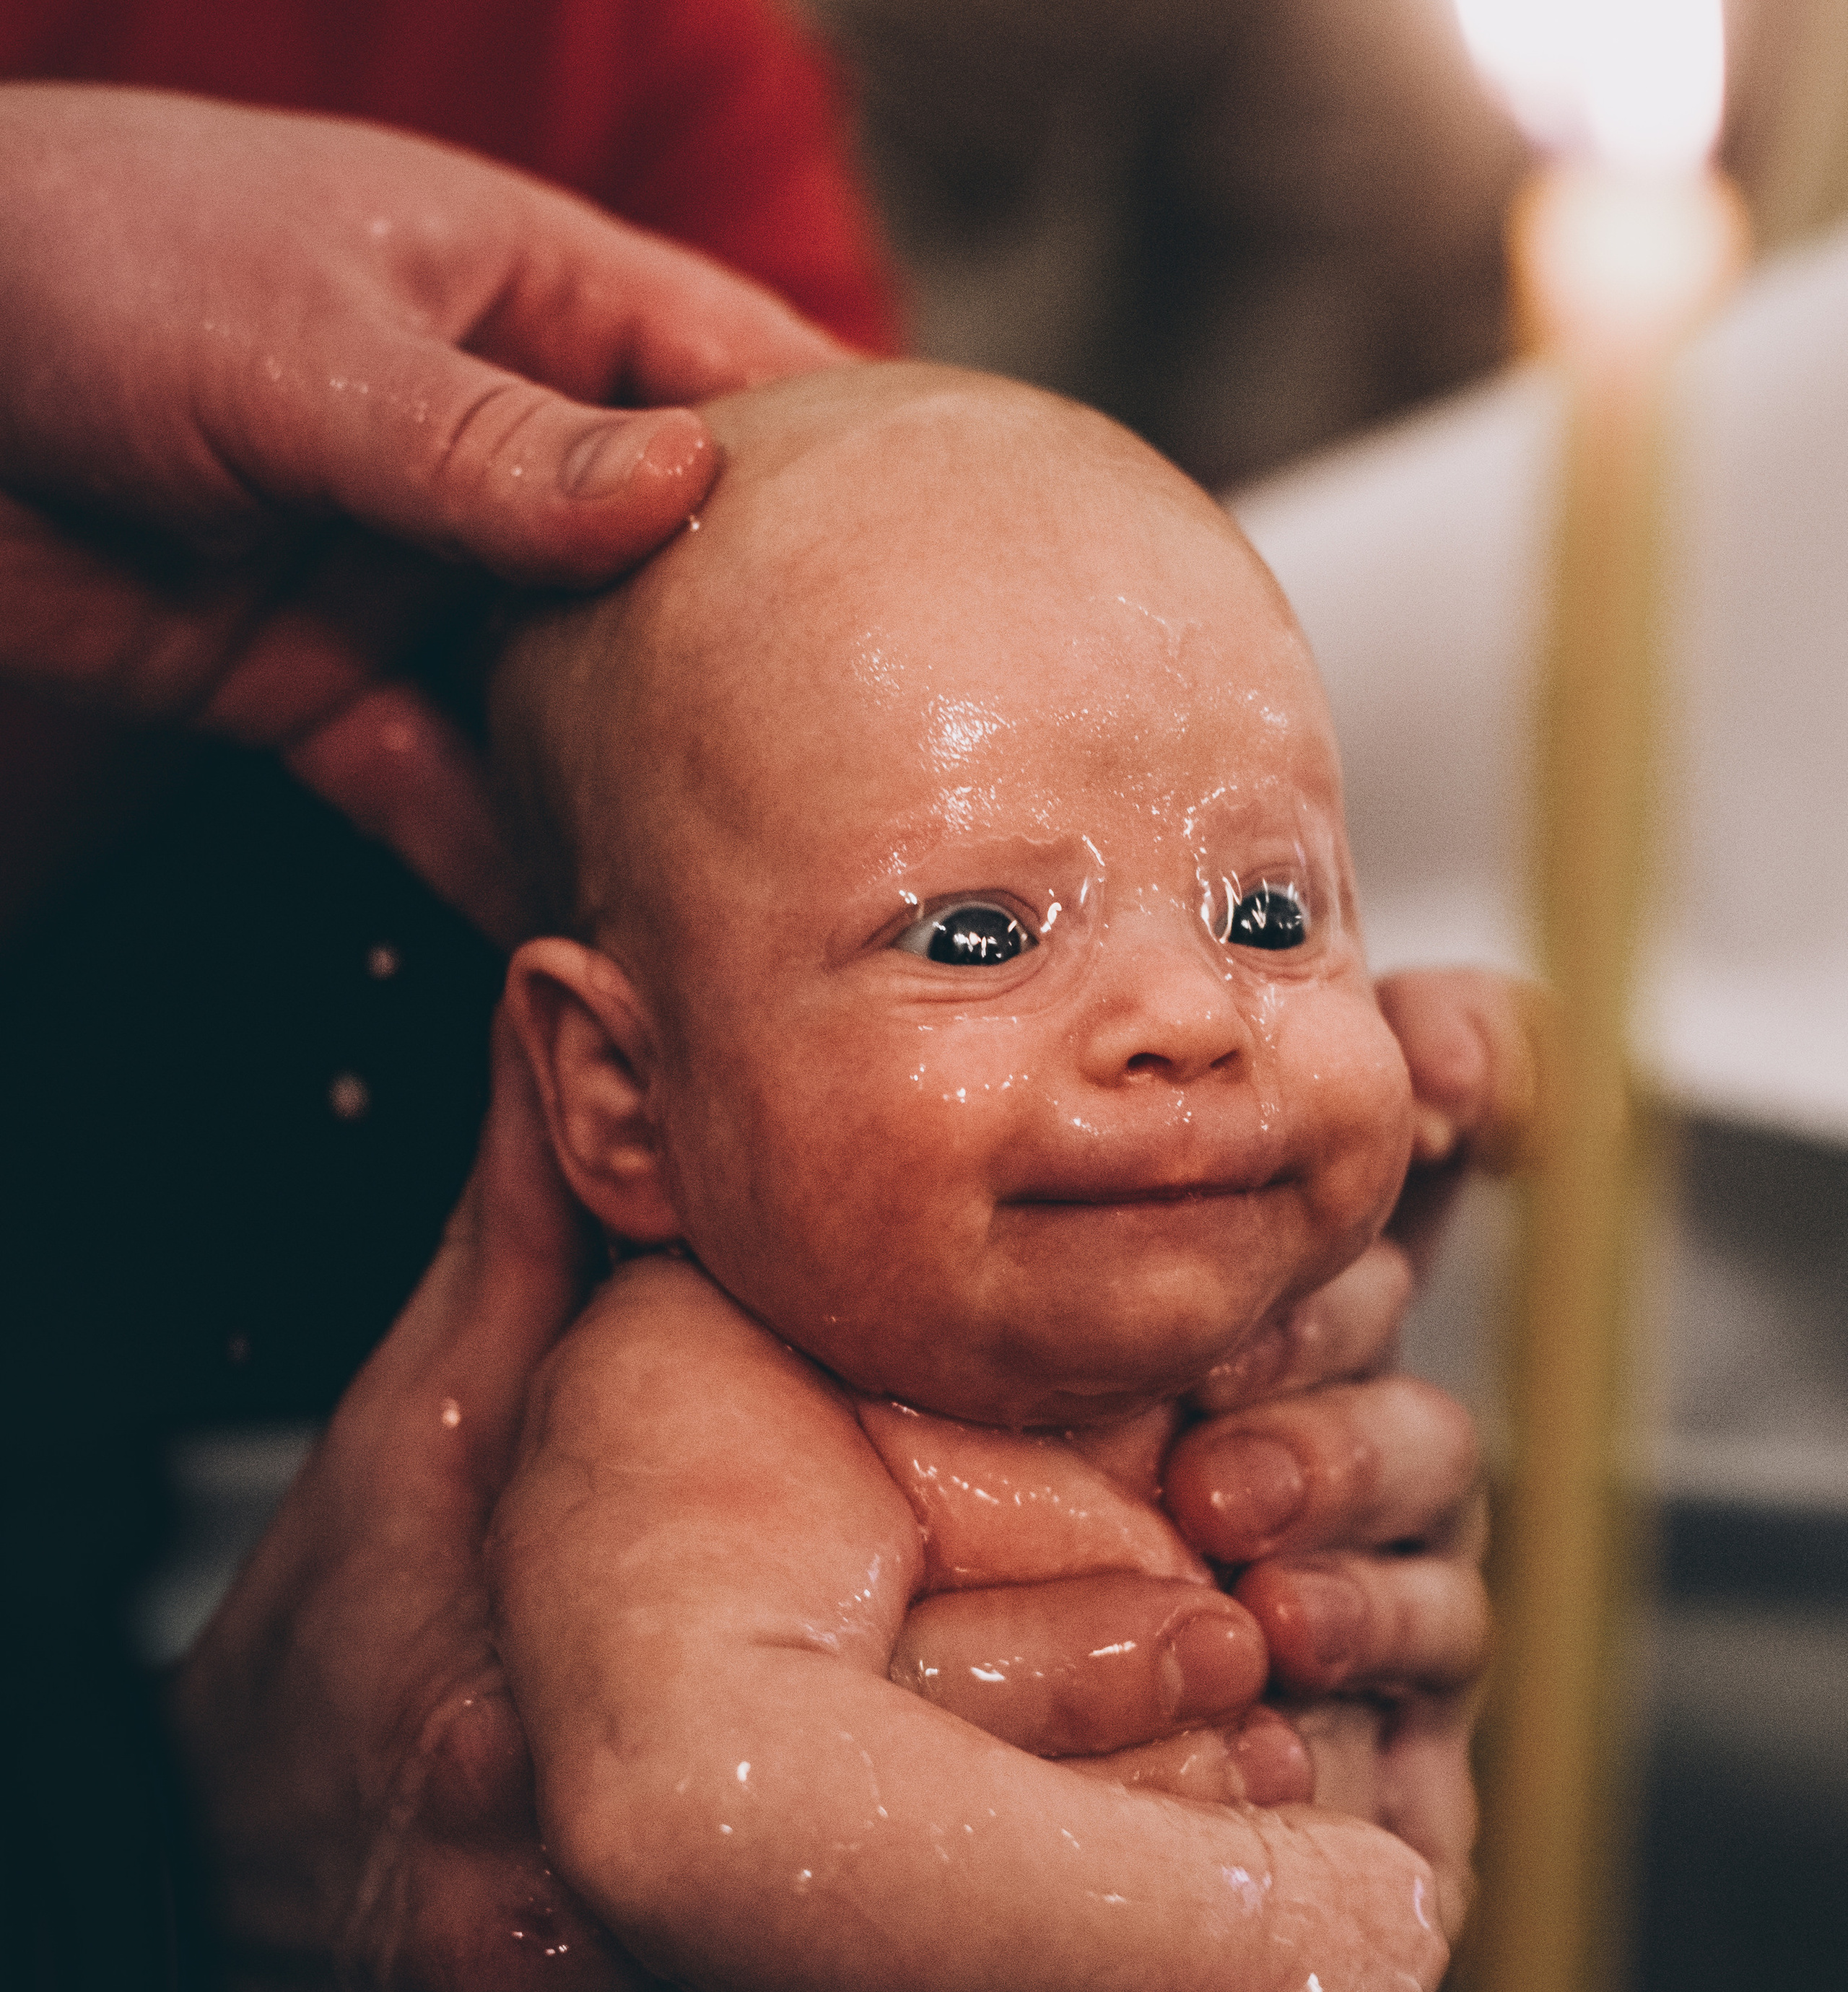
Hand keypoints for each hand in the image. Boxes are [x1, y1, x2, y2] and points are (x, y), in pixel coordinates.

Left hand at [0, 86, 843, 935]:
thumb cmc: (79, 266)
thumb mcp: (305, 340)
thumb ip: (492, 444)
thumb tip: (689, 496)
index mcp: (520, 300)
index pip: (736, 378)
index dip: (858, 470)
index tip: (975, 574)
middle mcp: (491, 449)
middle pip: (677, 573)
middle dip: (772, 673)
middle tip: (889, 788)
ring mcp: (411, 575)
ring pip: (571, 704)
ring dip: (645, 797)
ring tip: (762, 900)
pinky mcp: (318, 685)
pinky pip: (438, 790)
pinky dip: (500, 865)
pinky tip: (585, 946)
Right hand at [171, 970, 1527, 1991]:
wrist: (144, 1946)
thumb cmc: (313, 1681)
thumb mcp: (402, 1456)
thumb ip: (517, 1251)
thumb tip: (567, 1011)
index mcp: (536, 1742)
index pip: (869, 1735)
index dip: (1078, 1686)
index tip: (1228, 1641)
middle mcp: (548, 1960)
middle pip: (913, 1946)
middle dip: (1127, 1887)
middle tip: (1296, 1823)